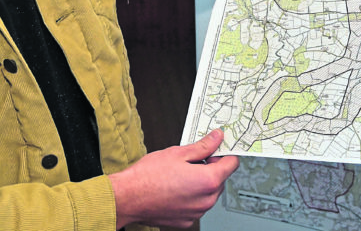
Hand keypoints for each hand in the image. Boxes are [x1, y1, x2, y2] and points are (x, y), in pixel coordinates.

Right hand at [108, 129, 238, 228]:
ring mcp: (197, 213)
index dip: (224, 153)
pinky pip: (196, 205)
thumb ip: (203, 146)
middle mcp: (206, 200)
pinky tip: (175, 188)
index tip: (216, 148)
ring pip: (209, 193)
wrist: (128, 198)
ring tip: (179, 174)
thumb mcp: (178, 153)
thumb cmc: (148, 176)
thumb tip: (217, 138)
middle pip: (221, 179)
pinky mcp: (186, 221)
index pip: (232, 164)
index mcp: (208, 180)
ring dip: (201, 182)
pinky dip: (191, 196)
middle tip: (191, 160)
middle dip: (210, 168)